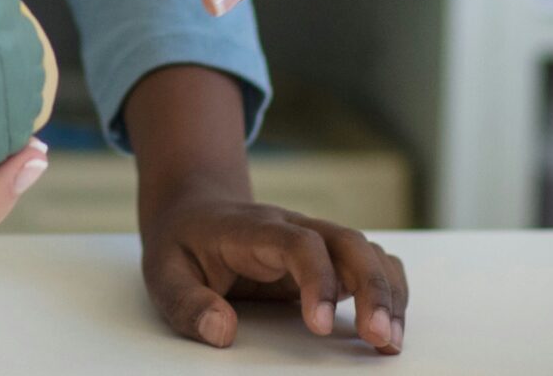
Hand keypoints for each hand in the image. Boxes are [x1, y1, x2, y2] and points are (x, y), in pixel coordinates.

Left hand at [142, 188, 406, 353]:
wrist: (192, 209)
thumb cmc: (180, 245)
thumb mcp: (163, 273)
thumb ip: (186, 303)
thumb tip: (222, 331)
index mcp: (251, 228)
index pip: (298, 242)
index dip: (317, 281)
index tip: (319, 328)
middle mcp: (291, 226)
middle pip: (347, 242)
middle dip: (372, 288)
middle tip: (380, 339)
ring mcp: (314, 239)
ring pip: (366, 251)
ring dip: (388, 294)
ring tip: (390, 343)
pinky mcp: (327, 258)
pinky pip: (370, 264)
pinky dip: (389, 293)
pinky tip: (389, 329)